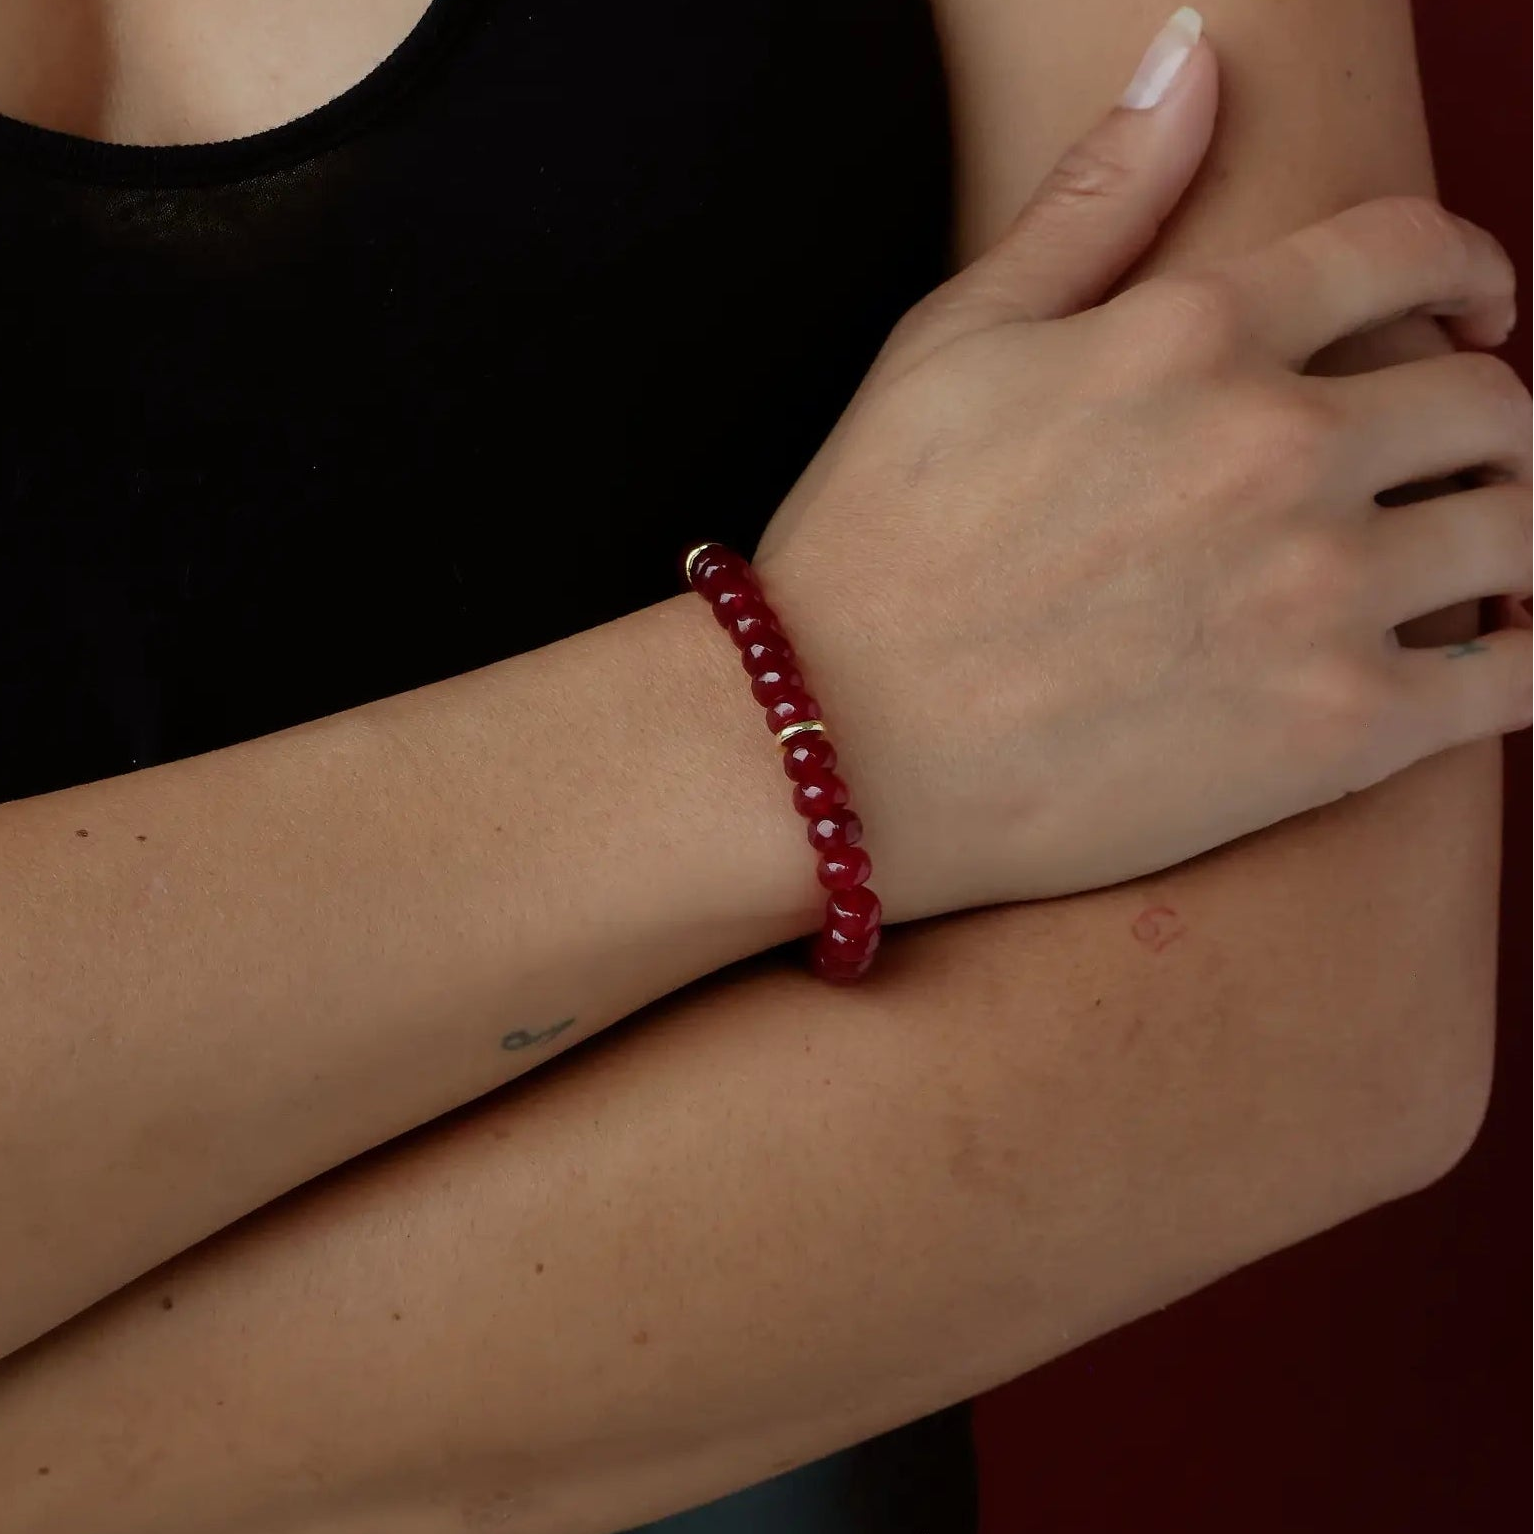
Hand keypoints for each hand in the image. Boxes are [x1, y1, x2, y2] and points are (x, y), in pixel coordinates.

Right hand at [755, 24, 1530, 920]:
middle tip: (1459, 460)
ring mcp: (1319, 589)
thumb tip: (1192, 56)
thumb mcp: (950, 343)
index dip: (1465, 264)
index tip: (1474, 305)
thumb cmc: (873, 548)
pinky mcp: (1338, 731)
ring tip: (1469, 561)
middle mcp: (1280, 443)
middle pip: (1487, 398)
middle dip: (1487, 416)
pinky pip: (1517, 675)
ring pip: (1521, 527)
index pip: (1404, 252)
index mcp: (1192, 333)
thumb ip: (1091, 202)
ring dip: (1511, 530)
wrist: (835, 749)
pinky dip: (1528, 656)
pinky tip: (1487, 656)